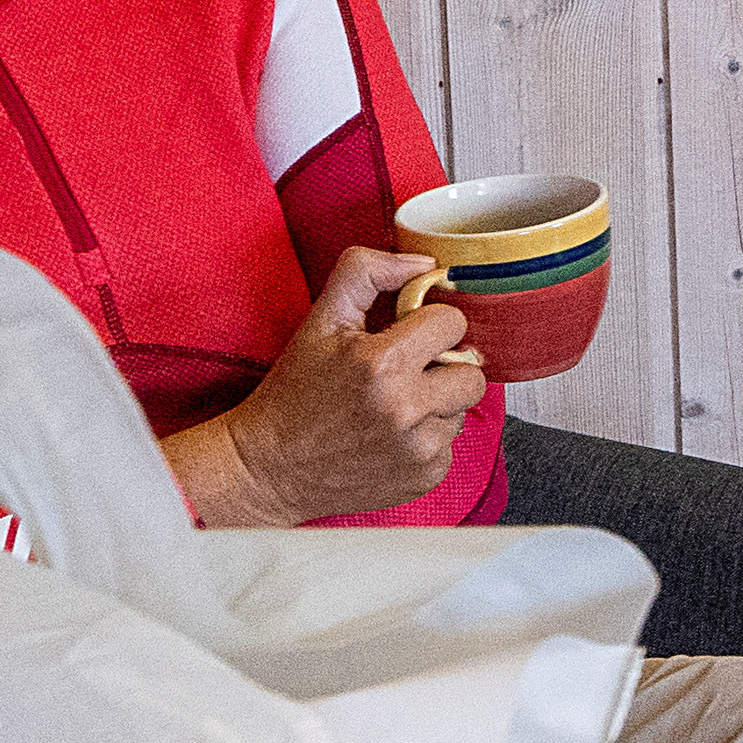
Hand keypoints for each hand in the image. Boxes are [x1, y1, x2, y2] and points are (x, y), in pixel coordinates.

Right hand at [169, 243, 479, 526]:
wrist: (270, 468)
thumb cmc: (295, 393)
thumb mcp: (320, 321)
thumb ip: (366, 272)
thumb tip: (424, 265)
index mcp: (381, 362)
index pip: (453, 323)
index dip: (428, 325)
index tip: (405, 337)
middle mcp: (405, 408)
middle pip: (472, 371)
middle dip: (443, 367)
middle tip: (404, 374)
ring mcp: (418, 447)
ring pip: (464, 407)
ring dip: (437, 404)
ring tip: (392, 406)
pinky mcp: (426, 476)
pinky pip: (452, 443)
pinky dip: (428, 437)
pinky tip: (390, 437)